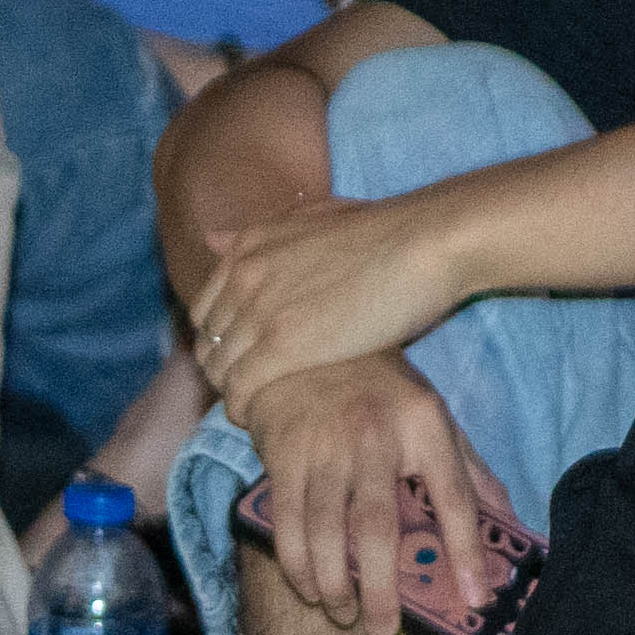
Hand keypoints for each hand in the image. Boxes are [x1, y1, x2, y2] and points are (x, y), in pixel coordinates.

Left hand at [188, 179, 466, 405]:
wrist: (427, 243)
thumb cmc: (389, 229)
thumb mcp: (317, 215)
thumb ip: (267, 233)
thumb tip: (213, 239)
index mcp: (249, 246)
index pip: (206, 309)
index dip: (223, 340)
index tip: (246, 359)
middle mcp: (243, 275)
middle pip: (209, 342)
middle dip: (225, 369)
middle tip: (254, 388)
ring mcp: (260, 311)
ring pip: (220, 369)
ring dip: (234, 392)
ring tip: (262, 406)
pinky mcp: (283, 346)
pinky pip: (241, 389)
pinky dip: (244, 409)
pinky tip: (262, 419)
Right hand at [239, 352, 491, 634]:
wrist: (306, 346)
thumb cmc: (382, 390)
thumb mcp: (434, 415)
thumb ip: (468, 469)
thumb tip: (508, 521)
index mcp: (427, 425)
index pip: (455, 497)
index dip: (467, 550)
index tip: (475, 598)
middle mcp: (376, 436)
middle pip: (378, 526)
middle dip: (381, 587)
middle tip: (384, 630)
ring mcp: (325, 446)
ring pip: (326, 532)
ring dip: (333, 584)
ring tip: (346, 614)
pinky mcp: (283, 454)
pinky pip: (287, 522)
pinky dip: (296, 563)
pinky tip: (309, 588)